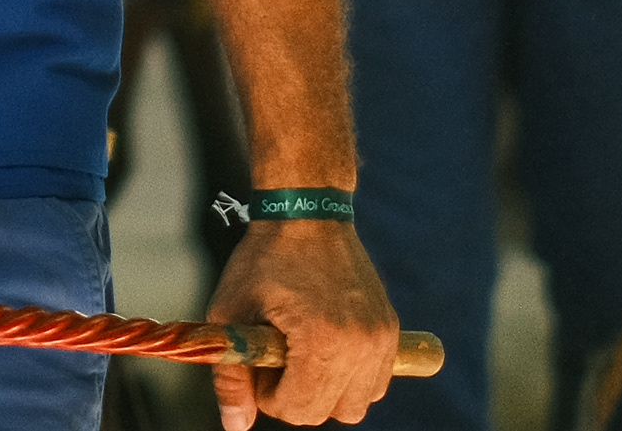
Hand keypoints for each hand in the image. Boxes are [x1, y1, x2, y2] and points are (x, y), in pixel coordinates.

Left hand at [204, 221, 396, 427]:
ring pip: (358, 402)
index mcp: (323, 342)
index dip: (270, 395)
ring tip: (304, 352)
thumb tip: (236, 425)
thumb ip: (231, 377)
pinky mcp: (390, 329)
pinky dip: (351, 377)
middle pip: (331, 412)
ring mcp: (382, 338)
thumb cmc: (263, 260)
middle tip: (279, 356)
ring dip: (328, 390)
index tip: (260, 363)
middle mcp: (362, 345)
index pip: (300, 411)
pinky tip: (326, 346)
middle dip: (298, 396)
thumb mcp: (231, 314)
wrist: (306, 212)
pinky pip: (376, 381)